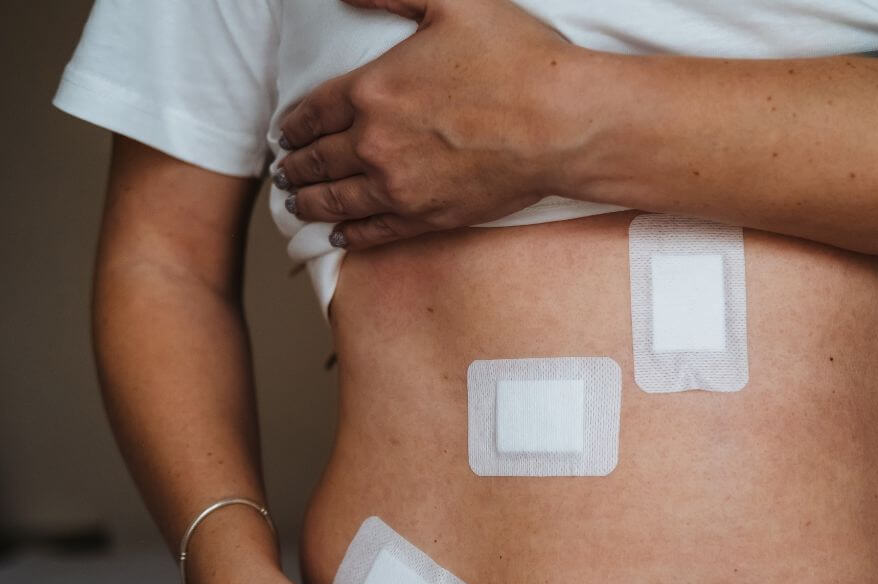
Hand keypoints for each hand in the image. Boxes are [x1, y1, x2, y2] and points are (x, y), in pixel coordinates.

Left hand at [277, 0, 586, 249]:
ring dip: (310, 202)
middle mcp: (375, 144)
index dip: (292, 125)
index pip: (313, 112)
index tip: (284, 133)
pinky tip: (338, 234)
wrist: (561, 122)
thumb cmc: (516, 59)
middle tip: (283, 173)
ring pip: (337, 200)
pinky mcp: (428, 217)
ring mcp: (401, 187)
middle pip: (318, 160)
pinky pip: (374, 231)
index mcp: (372, 90)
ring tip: (297, 203)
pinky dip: (349, 233)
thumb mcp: (451, 2)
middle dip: (294, 167)